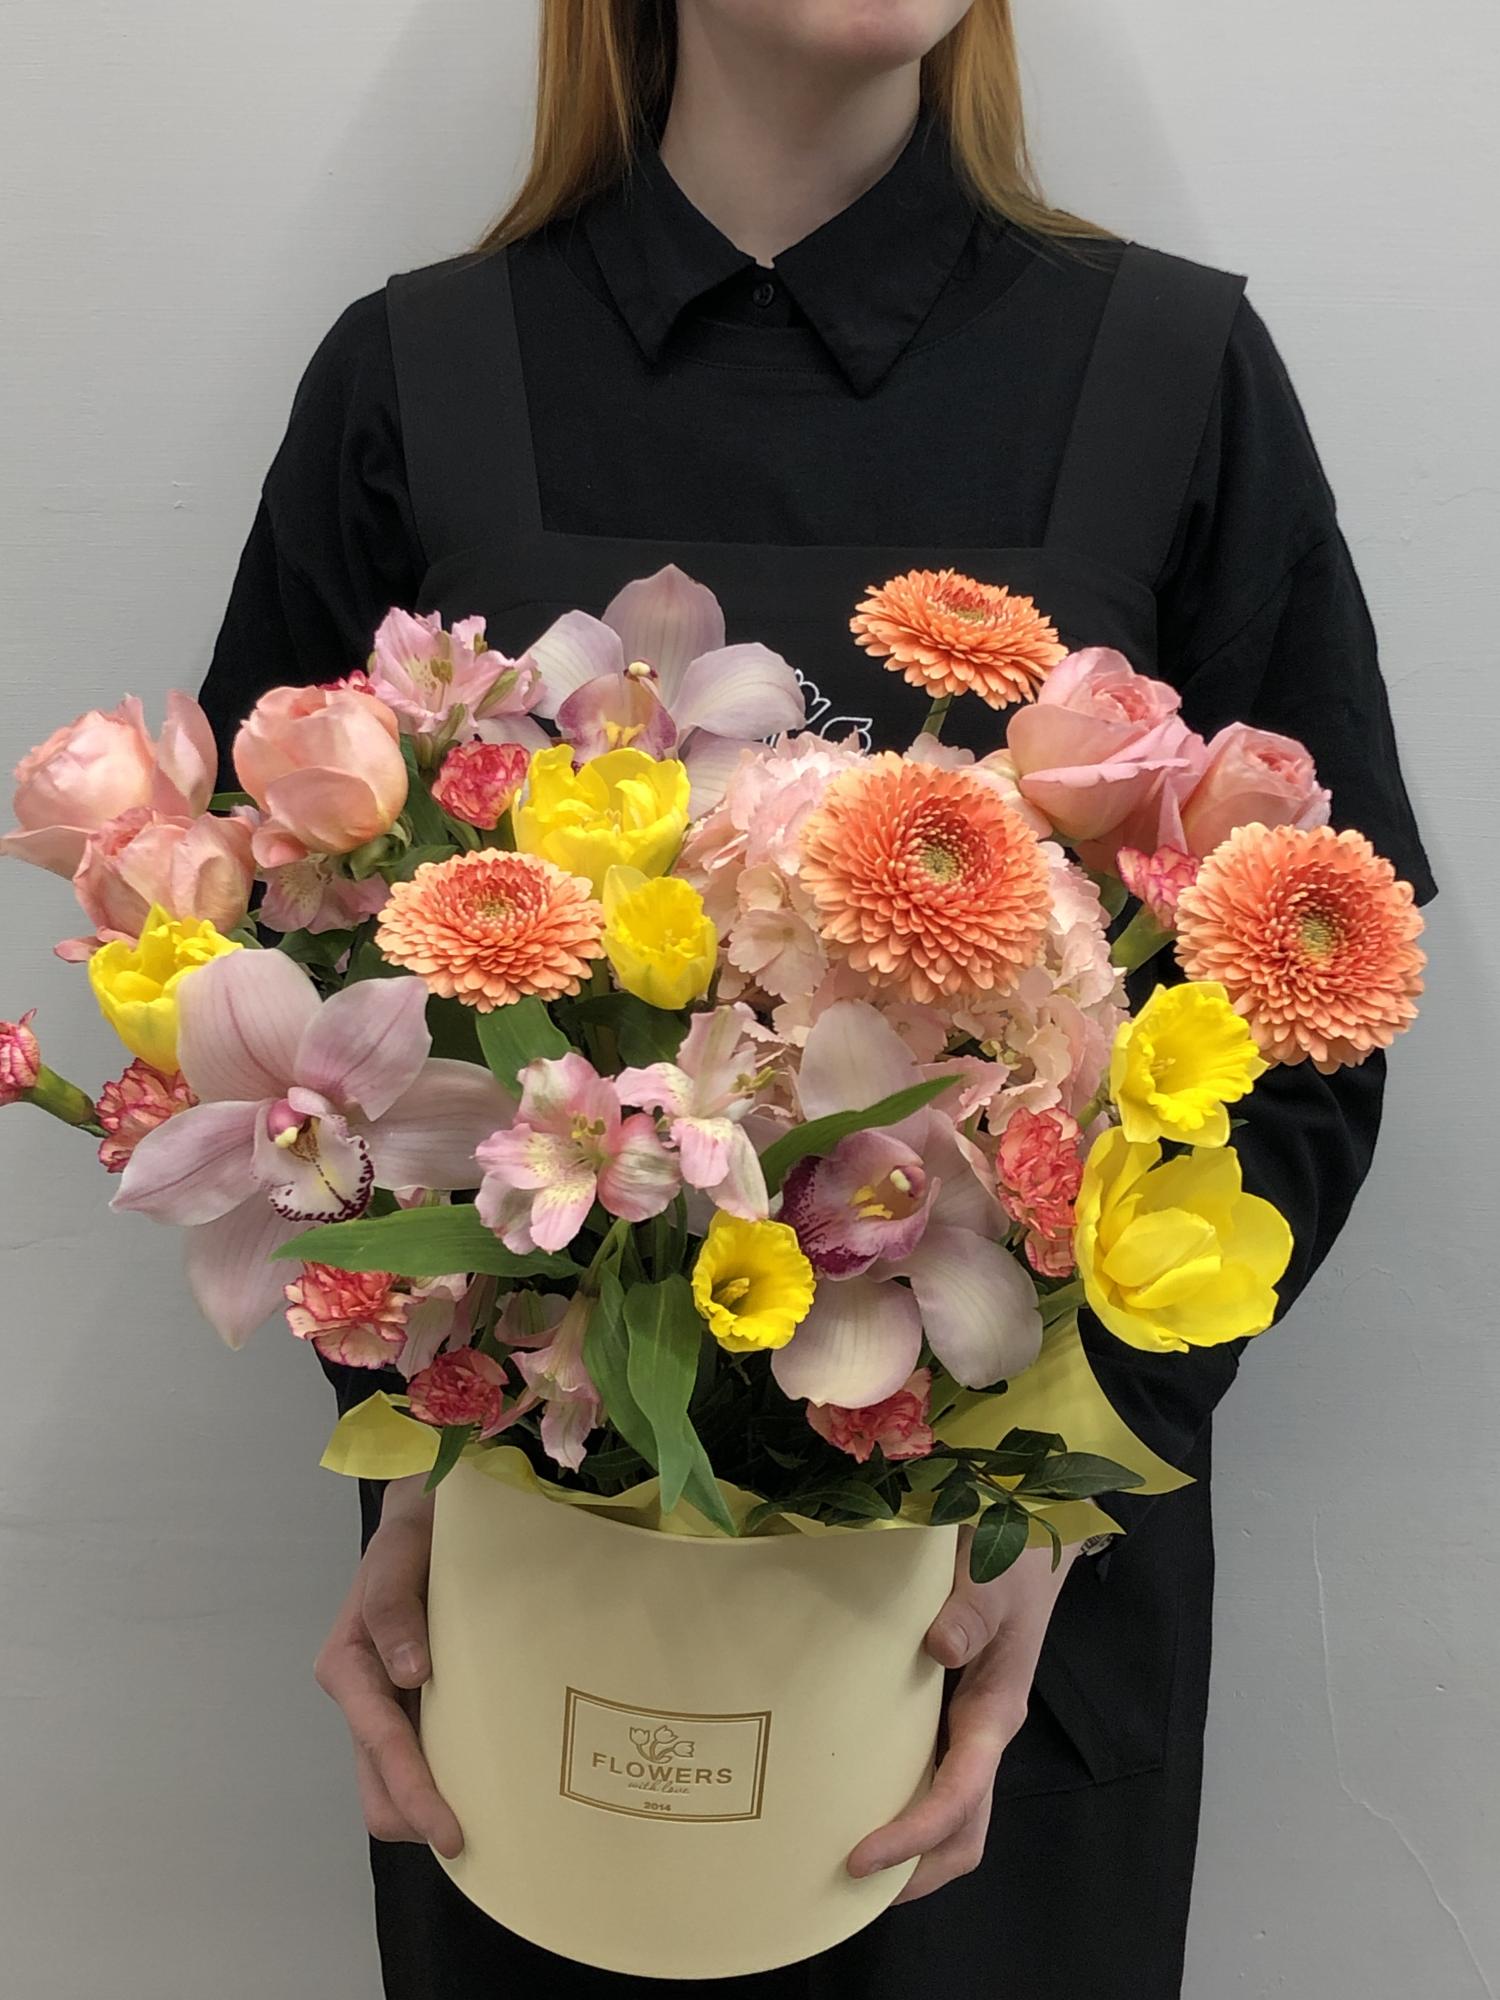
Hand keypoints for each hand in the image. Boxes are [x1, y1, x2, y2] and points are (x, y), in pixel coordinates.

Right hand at [313, 1473, 463, 1858]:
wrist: (432, 1513)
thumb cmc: (415, 1529)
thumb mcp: (399, 1550)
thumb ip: (392, 1604)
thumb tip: (406, 1672)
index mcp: (350, 1665)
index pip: (380, 1745)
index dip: (413, 1793)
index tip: (451, 1831)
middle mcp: (365, 1696)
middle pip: (379, 1791)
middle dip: (419, 1821)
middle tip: (480, 1841)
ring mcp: (392, 1706)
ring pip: (399, 1787)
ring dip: (434, 1807)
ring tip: (493, 1821)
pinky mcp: (420, 1705)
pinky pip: (429, 1758)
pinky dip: (451, 1780)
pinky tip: (493, 1782)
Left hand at [846, 1531, 1075, 1903]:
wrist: (1029, 1544)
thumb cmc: (1013, 1562)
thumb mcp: (994, 1577)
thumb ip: (970, 1609)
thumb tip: (940, 1645)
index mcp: (996, 1711)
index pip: (960, 1794)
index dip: (915, 1834)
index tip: (863, 1856)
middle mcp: (982, 1732)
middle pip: (964, 1831)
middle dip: (917, 1872)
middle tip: (849, 1890)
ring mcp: (966, 1727)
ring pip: (950, 1812)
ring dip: (910, 1849)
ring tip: (846, 1865)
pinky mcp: (947, 1712)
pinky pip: (929, 1774)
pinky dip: (900, 1803)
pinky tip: (854, 1796)